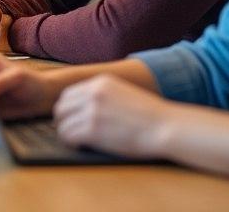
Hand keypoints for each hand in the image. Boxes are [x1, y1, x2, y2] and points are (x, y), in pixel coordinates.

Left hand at [54, 75, 176, 158]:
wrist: (167, 127)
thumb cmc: (150, 115)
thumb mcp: (123, 92)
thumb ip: (103, 95)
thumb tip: (83, 106)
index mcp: (100, 82)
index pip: (68, 94)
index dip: (68, 109)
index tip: (72, 119)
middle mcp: (92, 93)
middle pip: (61, 107)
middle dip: (64, 120)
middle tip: (71, 132)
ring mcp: (91, 111)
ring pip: (62, 123)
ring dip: (67, 133)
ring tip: (77, 141)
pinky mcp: (92, 130)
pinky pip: (68, 136)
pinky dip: (71, 143)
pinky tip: (81, 146)